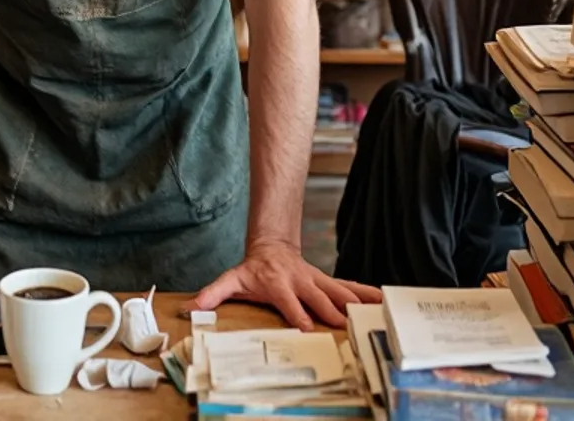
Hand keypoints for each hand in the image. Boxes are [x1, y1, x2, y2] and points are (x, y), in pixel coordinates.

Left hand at [180, 240, 380, 329]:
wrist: (271, 246)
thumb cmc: (253, 269)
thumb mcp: (231, 279)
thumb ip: (213, 293)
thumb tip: (191, 306)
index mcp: (279, 284)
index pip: (289, 301)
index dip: (297, 313)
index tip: (308, 327)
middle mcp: (301, 281)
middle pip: (318, 297)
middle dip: (331, 311)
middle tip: (346, 325)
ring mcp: (316, 279)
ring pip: (339, 289)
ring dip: (356, 301)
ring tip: (376, 310)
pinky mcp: (327, 280)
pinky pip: (349, 286)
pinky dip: (366, 293)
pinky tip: (382, 300)